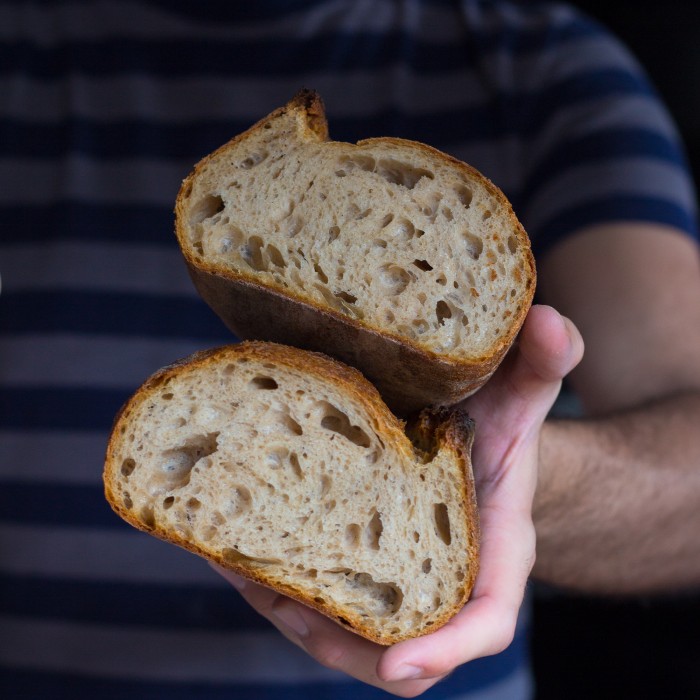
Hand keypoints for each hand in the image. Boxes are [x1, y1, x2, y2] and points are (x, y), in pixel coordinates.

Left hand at [213, 304, 583, 696]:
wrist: (472, 429)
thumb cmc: (500, 421)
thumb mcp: (521, 391)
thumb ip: (540, 362)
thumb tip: (548, 321)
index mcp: (494, 548)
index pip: (487, 618)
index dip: (448, 650)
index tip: (396, 667)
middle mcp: (444, 574)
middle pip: (399, 643)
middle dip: (340, 642)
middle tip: (283, 603)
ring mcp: (398, 570)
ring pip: (348, 626)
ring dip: (292, 610)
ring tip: (241, 569)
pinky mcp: (363, 555)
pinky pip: (322, 590)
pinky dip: (278, 580)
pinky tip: (235, 548)